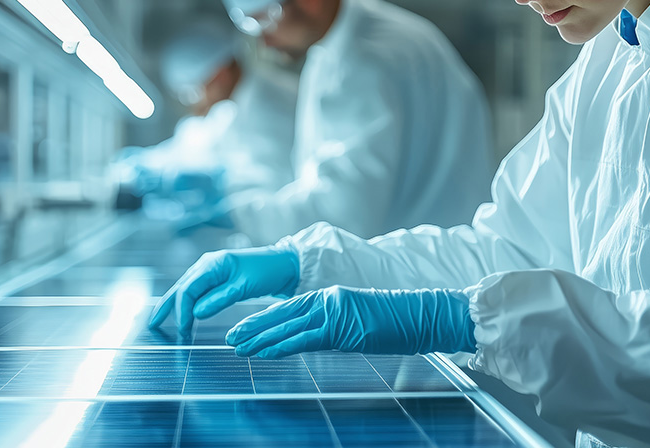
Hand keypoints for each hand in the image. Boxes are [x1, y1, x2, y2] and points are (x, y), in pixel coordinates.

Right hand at [148, 246, 299, 336]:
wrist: (284, 263)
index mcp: (212, 264)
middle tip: (154, 326)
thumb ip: (219, 299)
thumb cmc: (267, 272)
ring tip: (158, 321)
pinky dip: (185, 302)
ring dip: (172, 305)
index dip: (182, 312)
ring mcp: (209, 270)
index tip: (184, 331)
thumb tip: (195, 313)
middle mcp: (206, 265)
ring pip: (184, 289)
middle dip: (166, 307)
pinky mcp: (216, 277)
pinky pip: (194, 290)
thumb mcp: (244, 287)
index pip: (188, 290)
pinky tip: (181, 313)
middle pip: (180, 288)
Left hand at [225, 286, 475, 358]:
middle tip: (230, 337)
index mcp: (330, 297)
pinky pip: (304, 337)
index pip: (290, 308)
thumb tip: (311, 341)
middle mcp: (327, 299)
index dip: (265, 318)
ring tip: (239, 347)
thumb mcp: (356, 324)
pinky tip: (264, 353)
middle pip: (283, 314)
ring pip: (288, 324)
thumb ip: (332, 329)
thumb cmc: (393, 322)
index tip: (244, 328)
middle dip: (254, 327)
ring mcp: (334, 310)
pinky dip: (281, 345)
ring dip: (261, 337)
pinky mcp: (341, 325)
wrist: (418, 316)